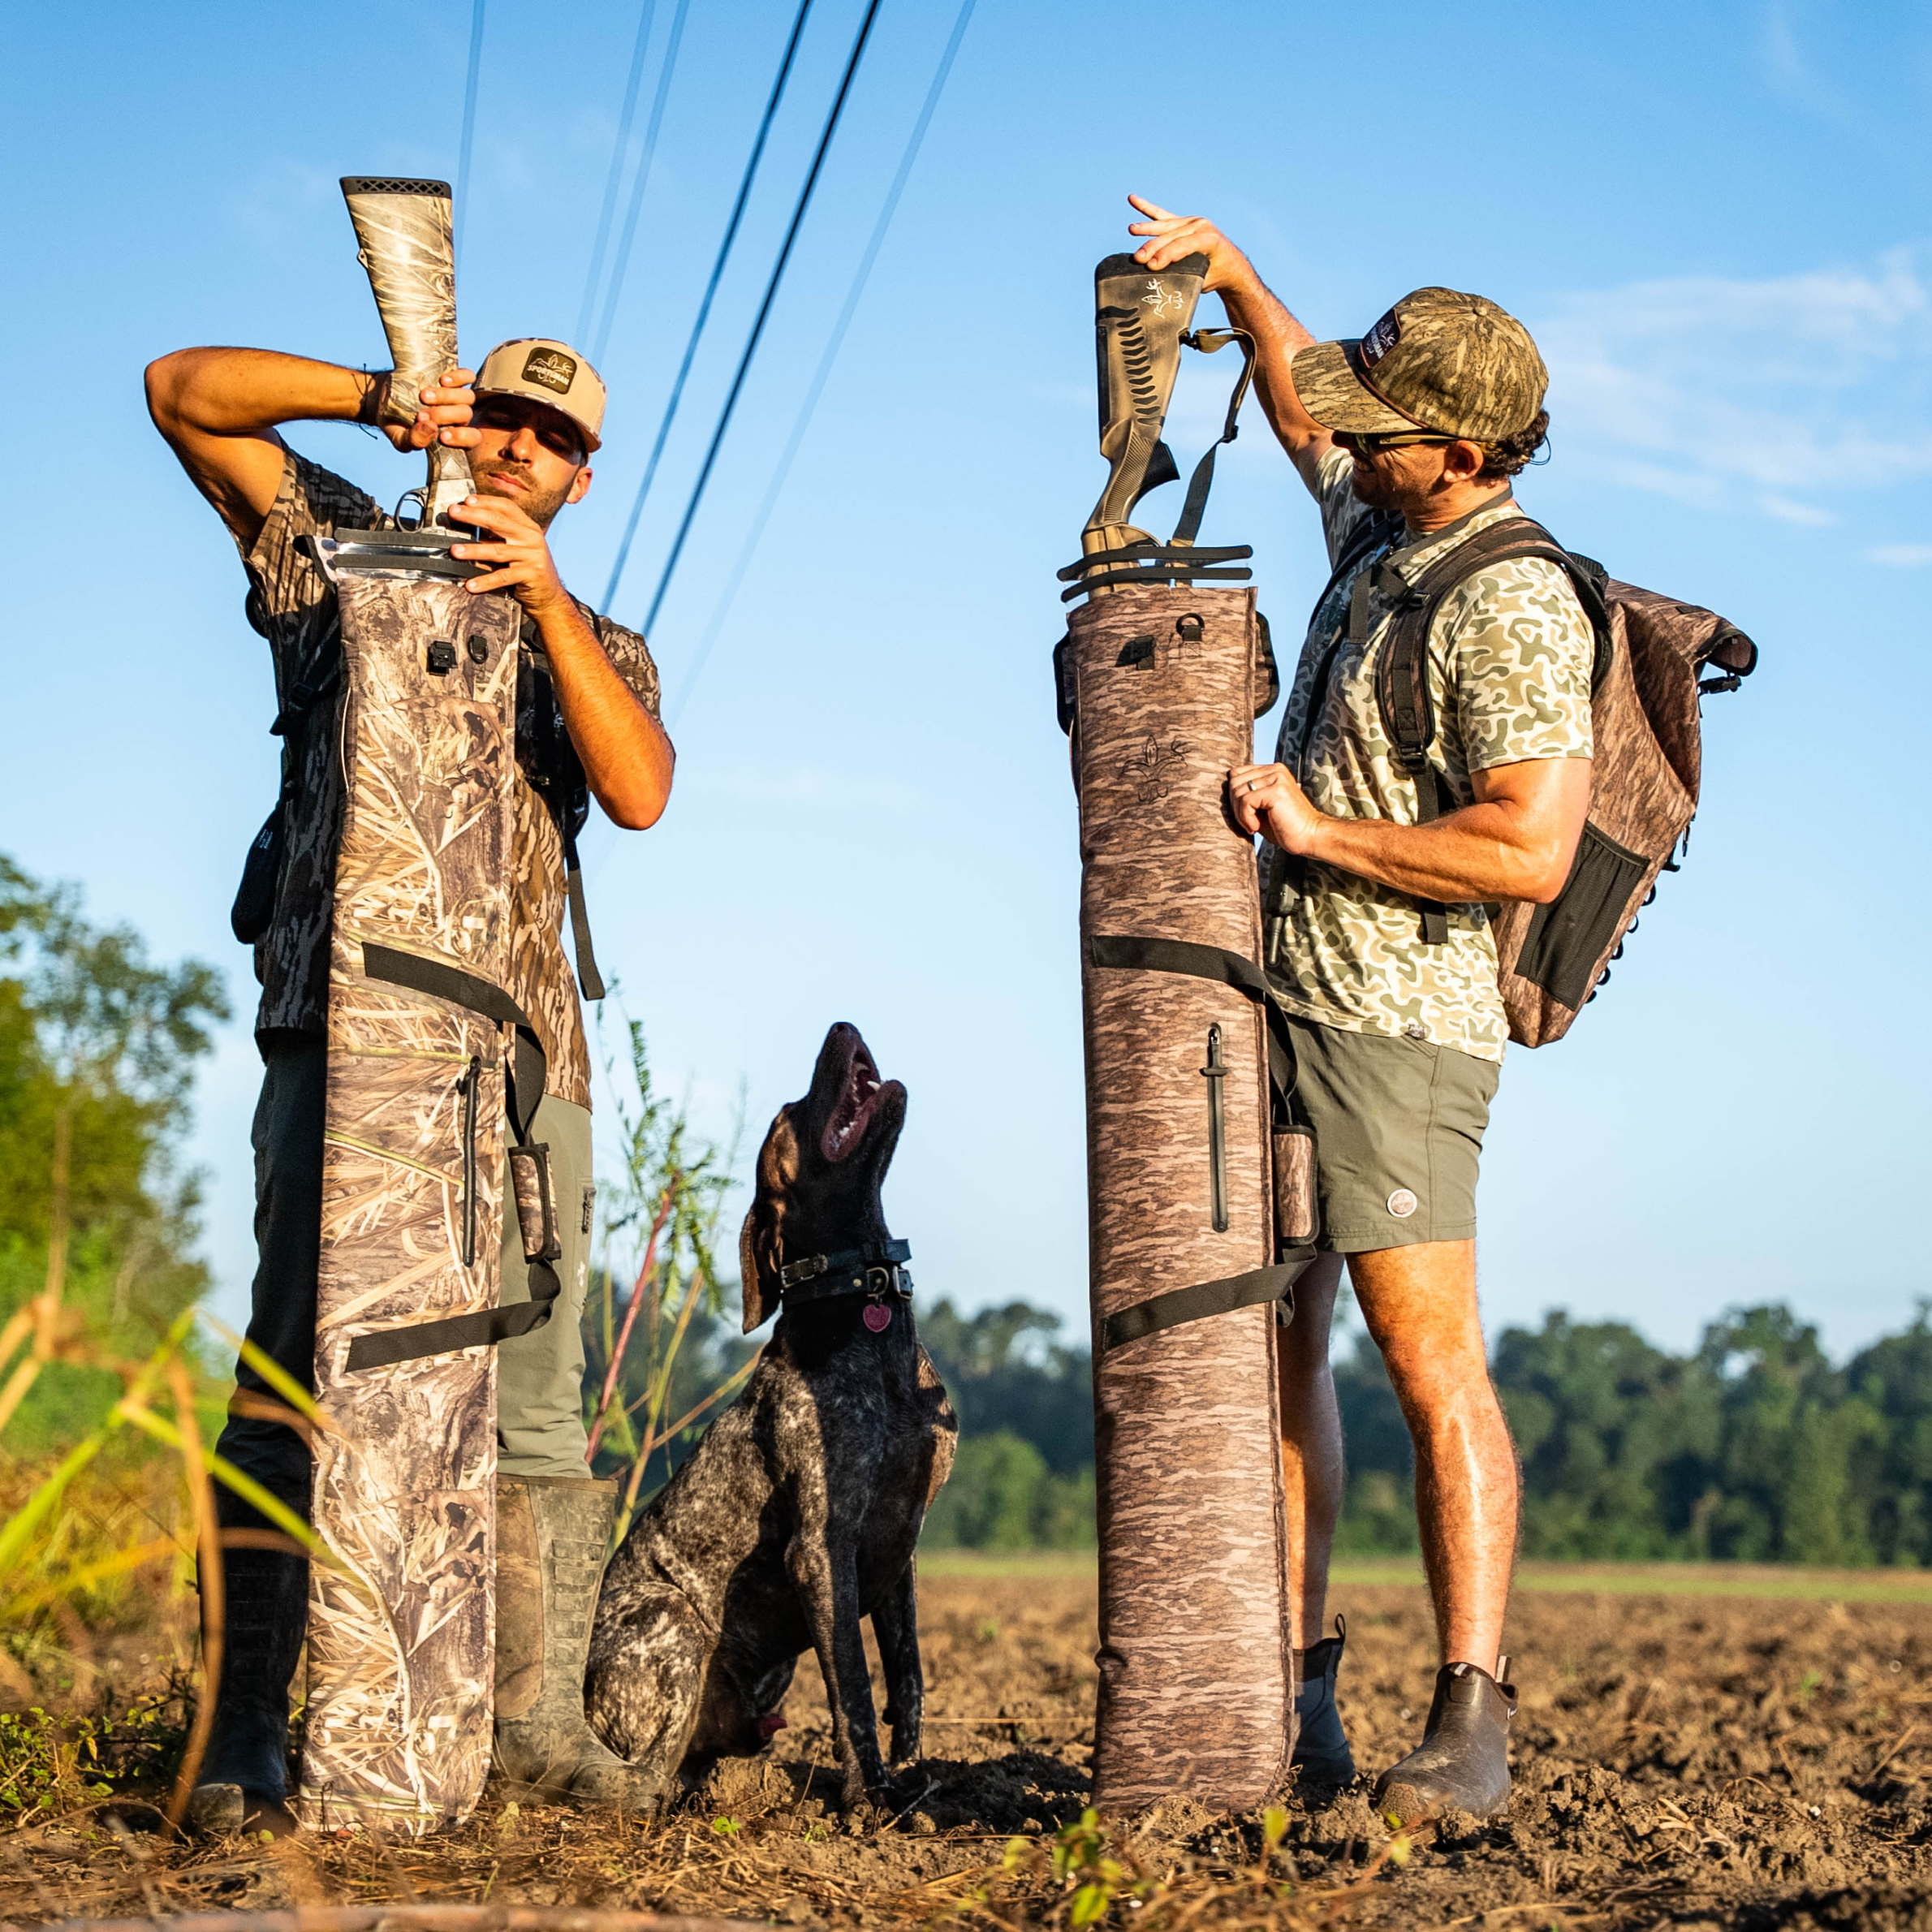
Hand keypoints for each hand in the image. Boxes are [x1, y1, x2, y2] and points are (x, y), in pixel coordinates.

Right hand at [370, 365, 479, 453]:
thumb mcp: (399, 437)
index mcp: (452, 434)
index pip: (472, 439)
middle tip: (421, 415)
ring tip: (424, 396)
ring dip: (446, 397)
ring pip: (467, 397)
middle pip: (465, 414)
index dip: (462, 438)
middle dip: (443, 416)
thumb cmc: (395, 421)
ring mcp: (457, 396)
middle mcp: (458, 416)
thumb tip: (431, 429)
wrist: (385, 394)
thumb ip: (414, 440)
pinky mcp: (453, 377)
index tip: (442, 437)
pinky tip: (442, 380)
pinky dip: (458, 378)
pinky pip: (468, 376)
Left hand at [450, 492, 569, 617]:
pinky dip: (485, 581)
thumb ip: (498, 537)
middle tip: (453, 512)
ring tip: (455, 551)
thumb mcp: (516, 548)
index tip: (466, 500)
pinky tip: (470, 584)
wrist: (550, 597)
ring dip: (474, 550)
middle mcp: (532, 538)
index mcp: (528, 528)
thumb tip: (468, 526)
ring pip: (498, 550)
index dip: (486, 501)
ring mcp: (533, 556)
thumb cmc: (527, 571)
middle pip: (499, 521)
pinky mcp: (532, 575)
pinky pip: (504, 577)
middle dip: (473, 515)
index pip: (507, 507)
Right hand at [1126, 194, 1255, 295]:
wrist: (1230, 265)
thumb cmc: (1217, 275)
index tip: (1152, 266)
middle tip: (1138, 259)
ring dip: (1147, 229)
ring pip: (1165, 225)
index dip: (1167, 255)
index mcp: (1210, 239)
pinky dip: (1146, 208)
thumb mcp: (1204, 279)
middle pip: (1172, 235)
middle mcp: (1201, 226)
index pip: (1183, 245)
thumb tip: (1162, 277)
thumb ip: (1186, 275)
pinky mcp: (1183, 222)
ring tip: (1132, 229)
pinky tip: (1132, 199)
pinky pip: (1162, 215)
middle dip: (1153, 247)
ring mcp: (1191, 222)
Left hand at [1230, 762, 1326, 853]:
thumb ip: (1245, 795)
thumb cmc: (1283, 827)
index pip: (1237, 773)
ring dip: (1240, 814)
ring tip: (1252, 826)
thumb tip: (1223, 788)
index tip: (1245, 814)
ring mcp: (1277, 777)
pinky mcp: (1277, 790)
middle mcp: (1275, 769)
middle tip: (1247, 822)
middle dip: (1235, 805)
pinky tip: (1255, 827)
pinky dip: (1245, 818)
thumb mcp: (1260, 808)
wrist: (1309, 837)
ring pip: (1238, 791)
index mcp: (1272, 770)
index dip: (1234, 796)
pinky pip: (1246, 801)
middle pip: (1234, 780)